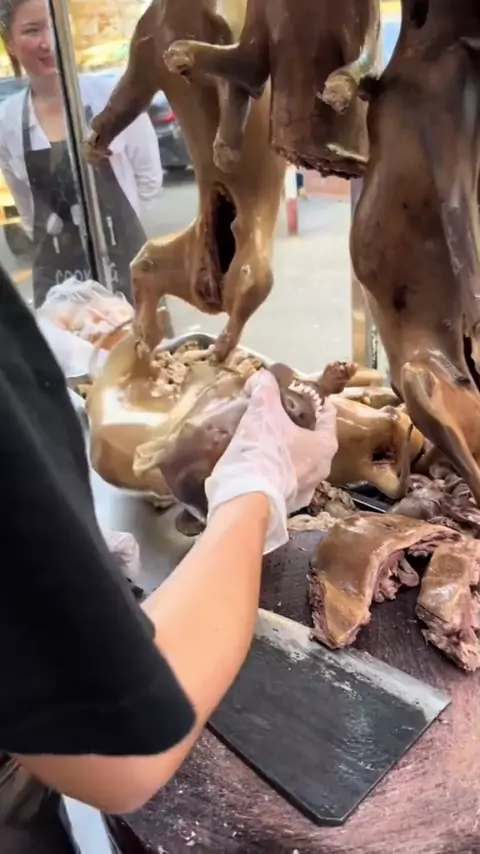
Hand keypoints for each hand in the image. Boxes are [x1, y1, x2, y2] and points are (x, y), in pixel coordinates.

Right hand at [205, 370, 337, 553]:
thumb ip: (264, 388)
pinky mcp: (285, 503)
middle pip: (311, 437)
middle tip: (275, 411)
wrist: (246, 502)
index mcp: (325, 445)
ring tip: (262, 436)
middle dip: (295, 424)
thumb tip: (262, 377)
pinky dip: (273, 468)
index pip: (327, 414)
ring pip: (296, 460)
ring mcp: (304, 490)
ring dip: (283, 448)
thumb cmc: (264, 453)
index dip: (312, 398)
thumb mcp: (262, 411)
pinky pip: (282, 478)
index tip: (296, 391)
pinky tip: (256, 460)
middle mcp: (321, 469)